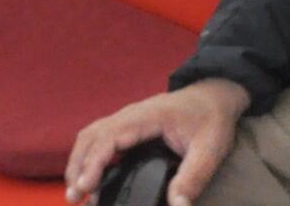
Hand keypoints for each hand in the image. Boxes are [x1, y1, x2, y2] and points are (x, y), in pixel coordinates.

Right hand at [64, 79, 250, 205]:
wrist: (215, 94)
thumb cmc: (212, 120)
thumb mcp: (210, 150)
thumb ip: (193, 178)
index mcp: (147, 117)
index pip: (110, 137)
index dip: (94, 162)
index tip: (86, 186)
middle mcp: (131, 114)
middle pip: (92, 135)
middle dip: (78, 165)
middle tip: (74, 198)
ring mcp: (128, 118)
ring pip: (92, 135)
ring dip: (79, 161)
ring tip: (76, 192)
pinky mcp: (129, 126)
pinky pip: (101, 137)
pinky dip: (88, 156)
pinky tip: (90, 178)